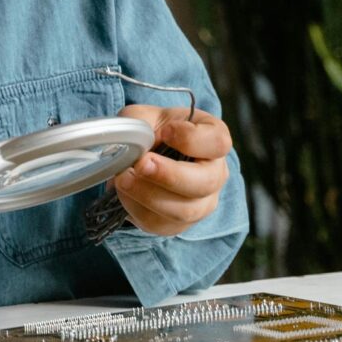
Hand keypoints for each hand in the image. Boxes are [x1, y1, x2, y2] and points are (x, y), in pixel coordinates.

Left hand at [109, 105, 231, 235]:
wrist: (148, 158)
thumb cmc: (155, 132)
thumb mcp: (147, 116)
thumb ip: (139, 122)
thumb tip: (133, 143)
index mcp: (215, 140)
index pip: (218, 142)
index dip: (192, 139)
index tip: (165, 131)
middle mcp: (215, 174)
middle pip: (206, 182)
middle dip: (170, 175)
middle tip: (141, 164)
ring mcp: (202, 204)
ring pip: (184, 210)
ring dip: (149, 195)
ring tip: (123, 179)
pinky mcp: (179, 224)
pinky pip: (160, 223)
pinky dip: (136, 208)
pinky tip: (123, 192)